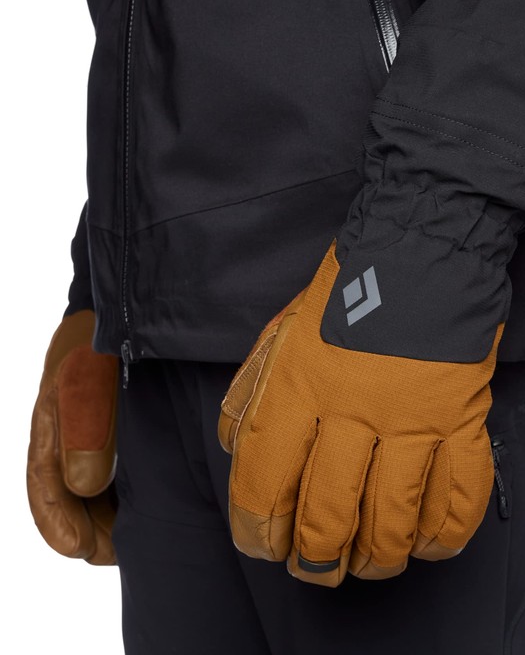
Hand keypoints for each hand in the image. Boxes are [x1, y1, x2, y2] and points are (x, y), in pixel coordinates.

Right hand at [27, 310, 118, 564]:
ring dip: (106, 516)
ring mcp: (95, 427)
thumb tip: (86, 486)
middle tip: (112, 555)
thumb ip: (85, 422)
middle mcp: (68, 430)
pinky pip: (118, 467)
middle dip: (86, 528)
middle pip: (69, 493)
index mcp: (50, 422)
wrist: (131, 303)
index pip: (44, 483)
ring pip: (93, 485)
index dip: (58, 521)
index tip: (78, 550)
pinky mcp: (124, 424)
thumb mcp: (89, 374)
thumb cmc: (103, 338)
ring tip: (130, 543)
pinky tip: (147, 506)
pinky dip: (125, 492)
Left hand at [219, 242, 500, 587]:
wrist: (424, 248)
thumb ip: (253, 394)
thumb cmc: (350, 290)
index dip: (259, 532)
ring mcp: (413, 416)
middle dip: (317, 559)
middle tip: (318, 568)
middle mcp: (353, 409)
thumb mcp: (281, 331)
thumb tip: (239, 454)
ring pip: (392, 519)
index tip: (266, 546)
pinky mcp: (463, 415)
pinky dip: (444, 534)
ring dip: (377, 557)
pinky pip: (459, 494)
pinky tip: (428, 543)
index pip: (266, 485)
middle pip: (329, 516)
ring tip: (370, 562)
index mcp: (299, 386)